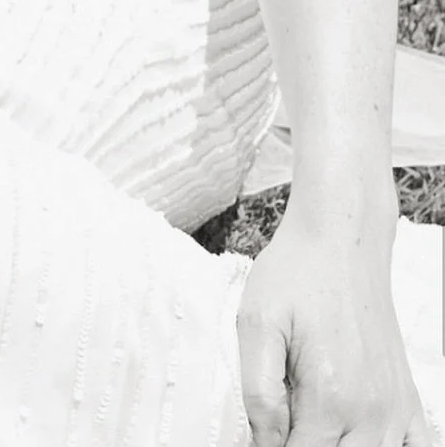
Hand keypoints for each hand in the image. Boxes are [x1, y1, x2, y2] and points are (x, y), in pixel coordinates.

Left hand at [237, 206, 428, 445]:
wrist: (343, 239)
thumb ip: (259, 392)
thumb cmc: (295, 274)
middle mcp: (371, 414)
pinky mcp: (408, 399)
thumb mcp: (257, 323)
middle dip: (304, 446)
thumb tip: (265, 443)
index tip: (264, 433)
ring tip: (312, 422)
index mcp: (330, 400)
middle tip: (284, 421)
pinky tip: (362, 438)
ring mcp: (396, 410)